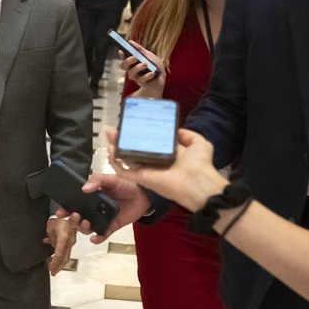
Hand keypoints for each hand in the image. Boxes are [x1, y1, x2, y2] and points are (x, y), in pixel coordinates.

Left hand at [43, 216, 76, 274]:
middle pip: (64, 258)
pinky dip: (60, 255)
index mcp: (63, 239)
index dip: (54, 263)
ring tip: (53, 268)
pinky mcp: (71, 240)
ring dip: (59, 262)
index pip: (59, 255)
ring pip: (66, 255)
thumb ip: (51, 239)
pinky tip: (54, 257)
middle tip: (52, 273)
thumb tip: (51, 245)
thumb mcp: (50, 228)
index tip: (50, 269)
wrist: (69, 212)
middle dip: (58, 267)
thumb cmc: (58, 219)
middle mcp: (69, 242)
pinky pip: (66, 250)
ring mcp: (71, 242)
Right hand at [56, 170, 152, 243]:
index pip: (74, 204)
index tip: (61, 211)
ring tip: (85, 222)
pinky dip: (97, 238)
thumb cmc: (127, 184)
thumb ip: (97, 180)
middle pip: (77, 218)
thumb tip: (85, 187)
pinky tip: (95, 238)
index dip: (66, 208)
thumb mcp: (111, 178)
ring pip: (87, 228)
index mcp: (90, 197)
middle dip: (72, 219)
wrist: (144, 194)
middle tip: (74, 215)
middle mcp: (94, 209)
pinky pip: (102, 235)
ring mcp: (102, 219)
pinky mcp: (111, 227)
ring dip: (83, 228)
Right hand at [107, 128, 225, 212]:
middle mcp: (156, 162)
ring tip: (108, 136)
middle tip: (113, 129)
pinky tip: (109, 152)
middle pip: (135, 150)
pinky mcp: (142, 178)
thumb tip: (177, 130)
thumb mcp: (199, 143)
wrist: (198, 183)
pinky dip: (116, 163)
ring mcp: (148, 171)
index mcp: (168, 155)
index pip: (151, 144)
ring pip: (127, 159)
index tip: (132, 125)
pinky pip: (125, 171)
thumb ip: (189, 135)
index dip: (140, 135)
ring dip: (116, 148)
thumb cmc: (200, 165)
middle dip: (123, 139)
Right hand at [119, 42, 164, 97]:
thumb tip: (130, 42)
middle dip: (127, 61)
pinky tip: (152, 73)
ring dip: (138, 68)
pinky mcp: (142, 83)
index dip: (121, 55)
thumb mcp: (148, 55)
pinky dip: (146, 76)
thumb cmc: (154, 65)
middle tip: (134, 57)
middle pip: (124, 66)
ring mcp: (136, 77)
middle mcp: (132, 70)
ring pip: (132, 73)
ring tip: (146, 64)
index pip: (124, 59)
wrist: (162, 77)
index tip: (121, 51)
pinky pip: (141, 80)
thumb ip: (140, 50)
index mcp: (132, 62)